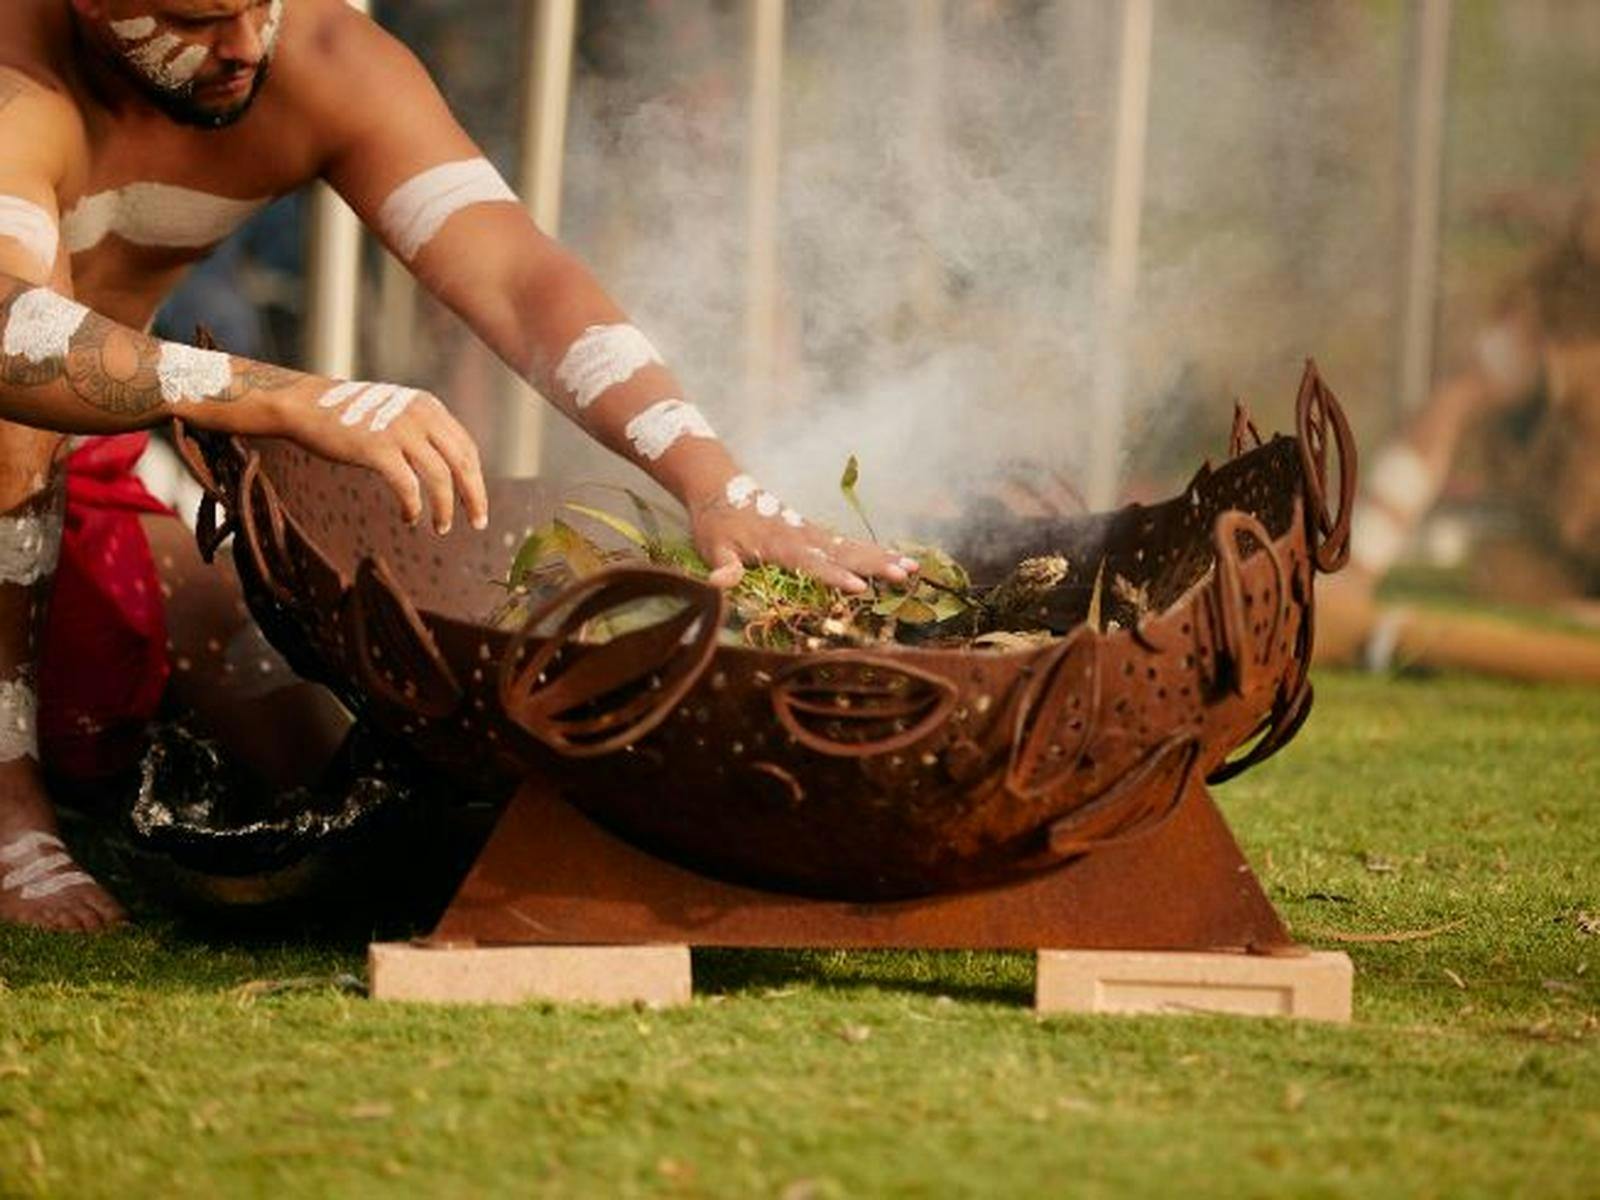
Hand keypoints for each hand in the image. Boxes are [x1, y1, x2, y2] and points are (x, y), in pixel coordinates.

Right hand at [271, 379, 488, 533]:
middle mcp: (421, 415)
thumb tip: (446, 466)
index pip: (467, 448)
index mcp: (429, 407)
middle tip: (478, 523)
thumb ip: (421, 430)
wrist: (304, 404)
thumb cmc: (350, 416)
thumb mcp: (396, 413)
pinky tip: (410, 518)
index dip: (475, 479)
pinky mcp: (377, 447)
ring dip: (445, 508)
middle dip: (474, 497)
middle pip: (463, 463)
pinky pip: (408, 486)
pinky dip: (414, 507)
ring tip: (442, 528)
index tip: (476, 503)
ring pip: (440, 478)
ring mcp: (400, 430)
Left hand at [689, 483, 917, 592]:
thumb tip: (719, 583)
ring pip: (852, 546)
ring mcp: (810, 532)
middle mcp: (801, 536)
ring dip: (883, 557)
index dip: (835, 576)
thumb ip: (721, 565)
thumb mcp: (711, 545)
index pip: (811, 563)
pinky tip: (894, 559)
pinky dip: (872, 550)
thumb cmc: (715, 522)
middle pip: (844, 551)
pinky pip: (847, 543)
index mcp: (778, 544)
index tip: (859, 586)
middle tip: (905, 574)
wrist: (720, 487)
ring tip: (913, 568)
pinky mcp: (813, 531)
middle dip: (875, 564)